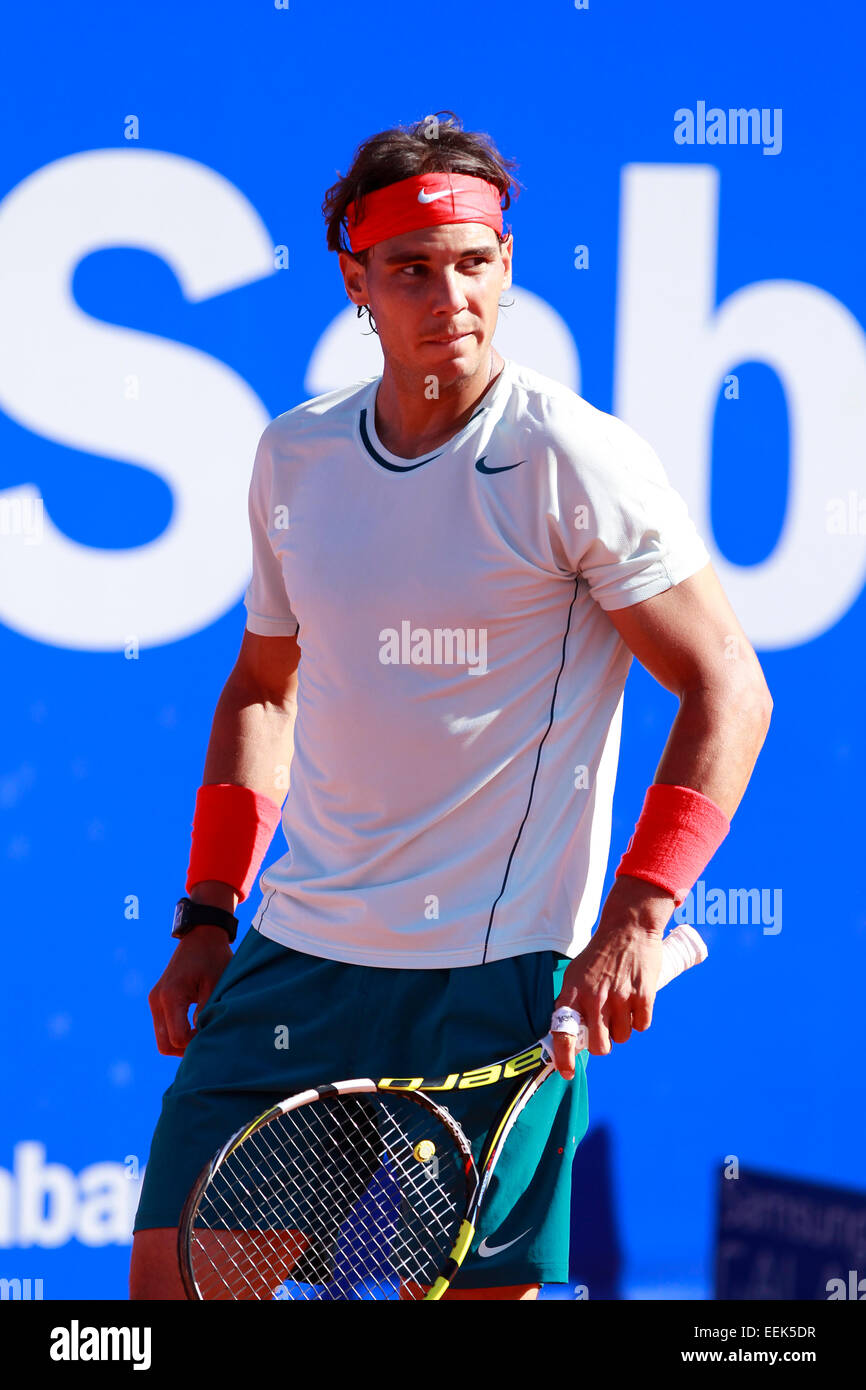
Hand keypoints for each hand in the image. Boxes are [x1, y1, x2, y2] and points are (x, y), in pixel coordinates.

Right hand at [148, 925, 232, 1055]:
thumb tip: (203, 1039)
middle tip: (207, 1039)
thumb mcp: (215, 985)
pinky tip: (195, 1025)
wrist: (201, 935)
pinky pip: (163, 1027)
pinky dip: (176, 1032)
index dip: (195, 1044)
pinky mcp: (157, 999)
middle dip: (185, 1049)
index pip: (177, 1038)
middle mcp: (157, 1000)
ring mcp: (155, 1000)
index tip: (212, 1033)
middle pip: (164, 1045)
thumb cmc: (213, 958)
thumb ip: (206, 1013)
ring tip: (202, 1032)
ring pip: (162, 1038)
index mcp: (171, 996)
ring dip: (180, 1042)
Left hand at [550, 877, 673, 1077]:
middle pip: (599, 1046)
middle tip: (606, 1031)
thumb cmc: (601, 953)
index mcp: (574, 992)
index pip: (563, 1033)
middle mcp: (595, 998)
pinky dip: (640, 1020)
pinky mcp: (643, 996)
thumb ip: (573, 1002)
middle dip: (603, 1044)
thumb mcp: (577, 973)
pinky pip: (642, 1026)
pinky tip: (636, 1003)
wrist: (628, 926)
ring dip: (623, 1029)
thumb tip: (572, 1034)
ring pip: (623, 1037)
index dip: (563, 1058)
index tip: (567, 1072)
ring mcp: (620, 998)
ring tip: (622, 1006)